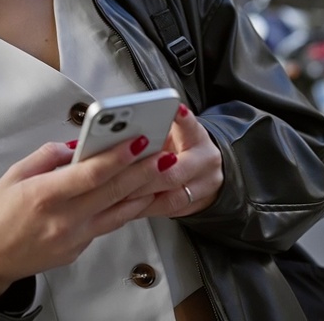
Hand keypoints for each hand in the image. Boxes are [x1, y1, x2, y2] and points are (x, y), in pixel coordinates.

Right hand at [0, 134, 175, 299]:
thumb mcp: (13, 175)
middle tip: (163, 154)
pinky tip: (138, 195)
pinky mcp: (79, 249)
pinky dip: (125, 209)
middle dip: (142, 171)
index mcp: (43, 196)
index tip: (138, 141)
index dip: (117, 157)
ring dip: (143, 192)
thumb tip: (77, 147)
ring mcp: (74, 239)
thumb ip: (47, 157)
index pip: (90, 174)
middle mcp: (63, 220)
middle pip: (112, 192)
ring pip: (118, 213)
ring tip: (162, 174)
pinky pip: (107, 225)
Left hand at [129, 104, 223, 218]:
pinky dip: (143, 209)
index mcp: (197, 137)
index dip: (182, 120)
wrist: (205, 172)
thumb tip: (120, 128)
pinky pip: (167, 212)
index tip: (174, 111)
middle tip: (121, 175)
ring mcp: (203, 188)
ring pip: (171, 198)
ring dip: (141, 198)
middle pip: (174, 173)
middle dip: (144, 176)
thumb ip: (154, 130)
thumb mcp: (172, 131)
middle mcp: (204, 162)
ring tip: (118, 194)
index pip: (190, 127)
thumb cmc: (180, 147)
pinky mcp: (193, 207)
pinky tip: (125, 207)